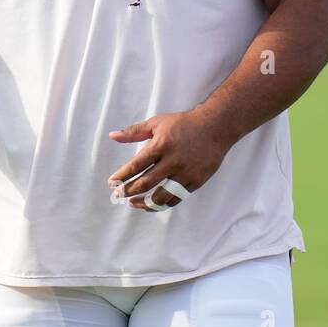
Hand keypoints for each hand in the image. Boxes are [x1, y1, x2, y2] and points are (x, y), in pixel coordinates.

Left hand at [106, 110, 232, 210]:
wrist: (215, 127)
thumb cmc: (183, 123)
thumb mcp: (157, 122)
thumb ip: (134, 131)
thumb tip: (112, 136)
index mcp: (161, 145)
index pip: (136, 165)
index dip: (122, 176)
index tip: (112, 183)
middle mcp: (173, 161)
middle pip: (145, 183)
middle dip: (129, 191)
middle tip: (118, 195)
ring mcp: (185, 173)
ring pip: (161, 196)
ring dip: (144, 203)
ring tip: (133, 203)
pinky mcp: (196, 181)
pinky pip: (176, 198)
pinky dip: (163, 203)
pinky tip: (153, 203)